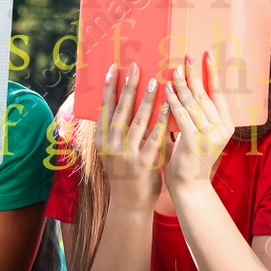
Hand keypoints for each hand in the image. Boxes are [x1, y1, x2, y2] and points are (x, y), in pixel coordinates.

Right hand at [97, 62, 170, 210]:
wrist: (130, 203)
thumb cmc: (124, 173)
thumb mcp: (112, 151)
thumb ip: (116, 131)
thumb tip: (122, 101)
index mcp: (101, 140)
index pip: (104, 108)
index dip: (109, 87)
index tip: (114, 68)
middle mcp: (111, 145)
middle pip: (121, 110)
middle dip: (129, 86)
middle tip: (136, 66)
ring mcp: (127, 154)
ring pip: (138, 121)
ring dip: (147, 99)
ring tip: (156, 81)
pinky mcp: (144, 163)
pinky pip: (155, 137)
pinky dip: (162, 120)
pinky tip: (169, 106)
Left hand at [163, 52, 235, 192]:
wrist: (189, 186)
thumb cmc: (191, 158)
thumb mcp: (200, 133)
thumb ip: (199, 114)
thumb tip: (190, 88)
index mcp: (227, 125)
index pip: (220, 93)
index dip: (213, 73)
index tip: (207, 55)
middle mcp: (221, 128)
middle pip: (205, 95)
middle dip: (195, 73)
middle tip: (187, 55)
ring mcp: (209, 135)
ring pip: (193, 103)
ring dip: (181, 84)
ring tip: (173, 69)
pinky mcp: (193, 142)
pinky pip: (181, 116)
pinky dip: (173, 101)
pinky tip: (166, 90)